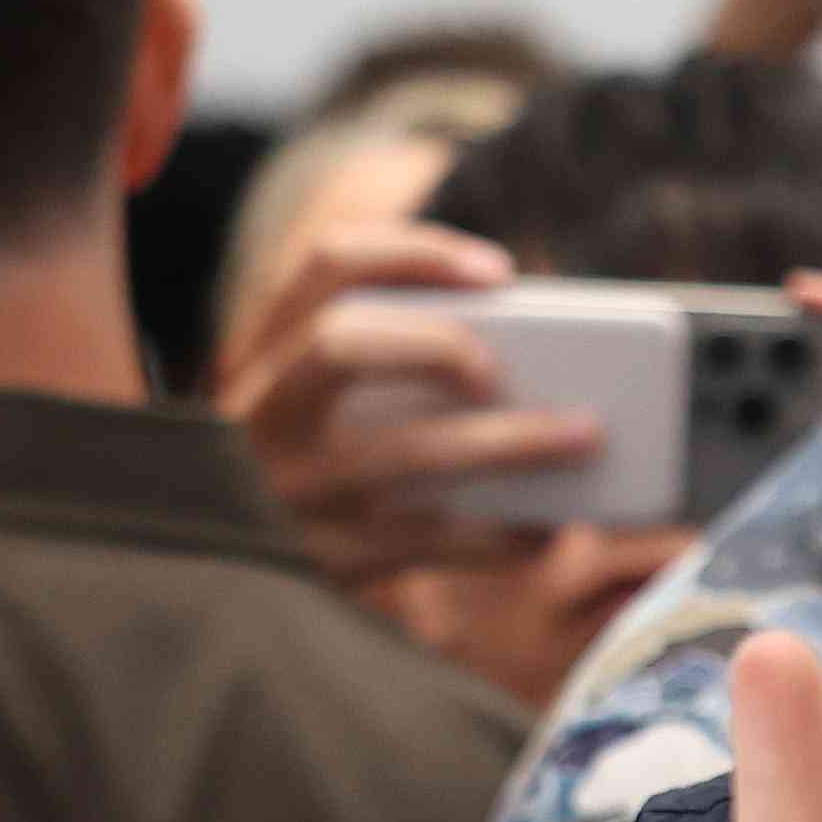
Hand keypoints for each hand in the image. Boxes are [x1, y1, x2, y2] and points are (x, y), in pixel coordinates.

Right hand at [222, 220, 602, 592]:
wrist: (235, 566)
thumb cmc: (324, 458)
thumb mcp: (327, 396)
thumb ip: (400, 358)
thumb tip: (537, 361)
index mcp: (273, 349)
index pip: (329, 264)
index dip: (415, 254)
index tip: (498, 273)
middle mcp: (271, 412)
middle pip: (340, 345)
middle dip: (435, 345)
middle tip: (505, 368)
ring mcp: (300, 489)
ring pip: (407, 454)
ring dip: (509, 442)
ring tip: (586, 436)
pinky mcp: (337, 561)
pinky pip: (439, 541)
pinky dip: (505, 533)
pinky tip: (550, 526)